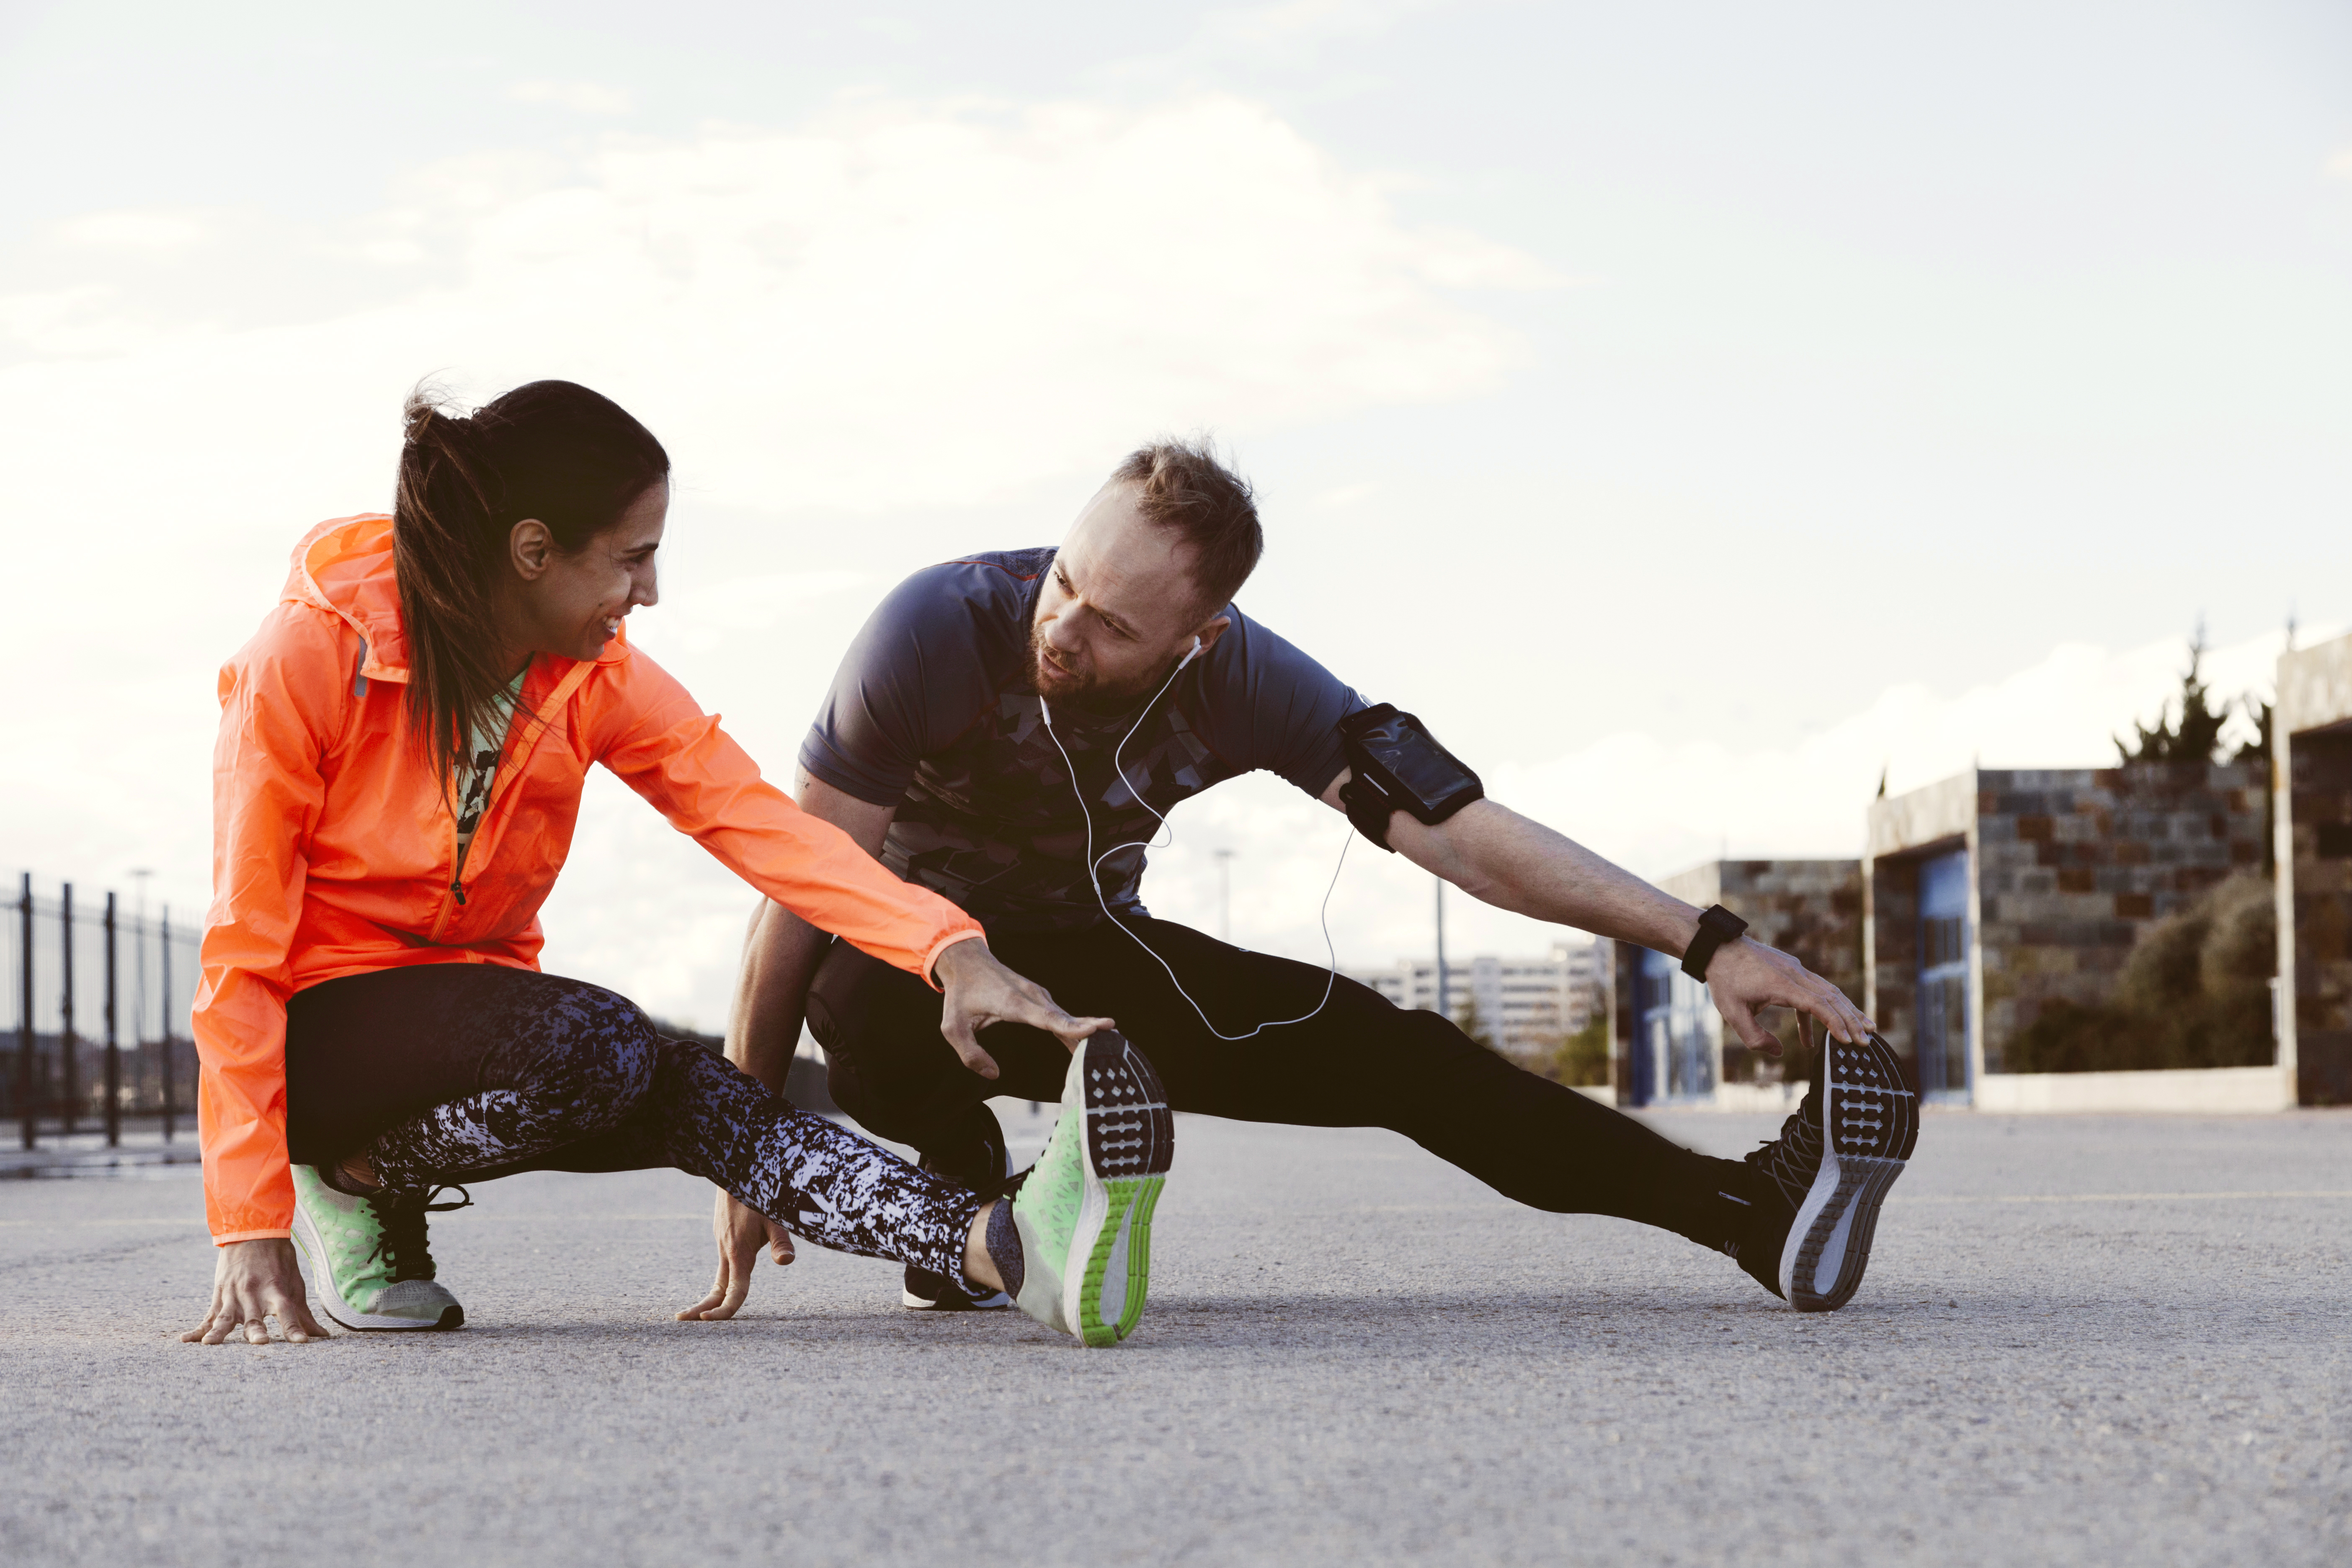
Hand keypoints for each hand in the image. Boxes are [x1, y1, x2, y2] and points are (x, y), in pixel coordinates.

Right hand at [181, 1237, 327, 1344]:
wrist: (252, 1232)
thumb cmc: (278, 1261)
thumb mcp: (294, 1282)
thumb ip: (303, 1313)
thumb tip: (321, 1336)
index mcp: (276, 1289)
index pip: (287, 1311)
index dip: (294, 1327)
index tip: (302, 1342)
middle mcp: (254, 1293)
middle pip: (254, 1316)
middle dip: (256, 1331)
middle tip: (259, 1343)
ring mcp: (234, 1294)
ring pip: (226, 1317)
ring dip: (220, 1331)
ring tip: (210, 1344)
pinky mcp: (219, 1295)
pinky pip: (208, 1316)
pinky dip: (197, 1329)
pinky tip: (185, 1340)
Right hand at [676, 1189, 795, 1320]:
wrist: (735, 1171)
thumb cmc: (759, 1194)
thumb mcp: (774, 1217)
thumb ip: (781, 1241)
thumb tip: (787, 1262)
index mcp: (738, 1253)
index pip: (733, 1291)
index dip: (724, 1310)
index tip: (708, 1321)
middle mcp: (727, 1251)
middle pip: (716, 1288)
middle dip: (701, 1308)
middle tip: (681, 1321)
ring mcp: (722, 1243)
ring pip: (719, 1277)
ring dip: (710, 1297)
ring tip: (701, 1315)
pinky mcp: (722, 1235)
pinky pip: (723, 1263)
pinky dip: (720, 1281)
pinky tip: (723, 1286)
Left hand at [931, 937, 1113, 1078]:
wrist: (965, 959)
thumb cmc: (960, 993)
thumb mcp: (952, 1027)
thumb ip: (970, 1054)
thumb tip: (993, 1074)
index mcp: (1014, 1003)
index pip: (1049, 1018)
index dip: (1073, 1026)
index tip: (1097, 1028)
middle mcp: (1031, 996)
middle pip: (1065, 1017)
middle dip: (1089, 1029)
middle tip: (1113, 1039)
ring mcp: (1037, 995)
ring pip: (1065, 1016)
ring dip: (1084, 1030)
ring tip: (1107, 1045)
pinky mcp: (1038, 997)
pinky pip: (1059, 1015)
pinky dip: (1074, 1026)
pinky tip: (1086, 1040)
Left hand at [1703, 937, 1875, 1056]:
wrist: (1718, 947)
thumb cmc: (1724, 979)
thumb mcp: (1731, 1012)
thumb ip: (1754, 1036)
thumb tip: (1779, 1052)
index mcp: (1782, 984)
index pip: (1817, 1004)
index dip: (1834, 1023)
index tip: (1847, 1041)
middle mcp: (1795, 974)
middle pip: (1831, 997)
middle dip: (1851, 1020)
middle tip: (1866, 1041)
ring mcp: (1796, 969)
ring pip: (1828, 991)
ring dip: (1846, 1011)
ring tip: (1864, 1030)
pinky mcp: (1793, 969)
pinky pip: (1816, 989)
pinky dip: (1823, 1009)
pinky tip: (1814, 1034)